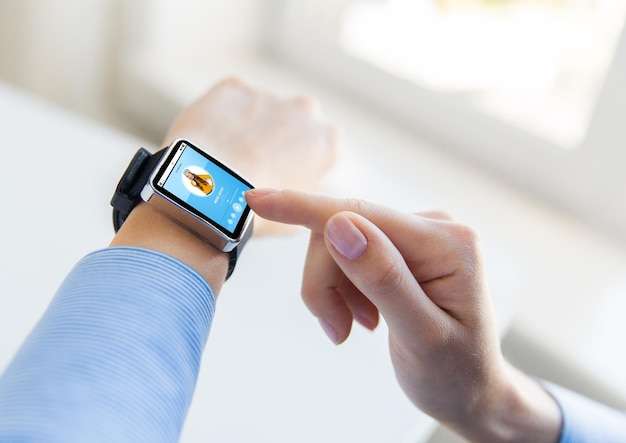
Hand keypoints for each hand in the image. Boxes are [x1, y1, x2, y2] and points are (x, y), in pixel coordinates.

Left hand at [163, 77, 338, 235]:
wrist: (211, 192)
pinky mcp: (234, 88)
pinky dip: (222, 116)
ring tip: (227, 158)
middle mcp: (305, 110)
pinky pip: (231, 101)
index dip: (301, 163)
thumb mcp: (298, 218)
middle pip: (295, 121)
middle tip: (256, 166)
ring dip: (250, 127)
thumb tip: (299, 188)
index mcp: (326, 141)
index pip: (321, 148)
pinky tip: (211, 142)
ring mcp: (268, 95)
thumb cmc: (256, 213)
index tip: (283, 177)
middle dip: (280, 136)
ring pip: (261, 110)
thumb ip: (308, 192)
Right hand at [246, 189, 561, 441]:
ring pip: (338, 244)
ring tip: (352, 328)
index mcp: (447, 242)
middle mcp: (432, 227)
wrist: (470, 389)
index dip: (303, 208)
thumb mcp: (422, 335)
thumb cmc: (456, 372)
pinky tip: (363, 317)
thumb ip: (383, 279)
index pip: (360, 214)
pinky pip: (347, 254)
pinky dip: (341, 289)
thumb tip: (339, 226)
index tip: (257, 201)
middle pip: (342, 232)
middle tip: (334, 329)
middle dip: (325, 281)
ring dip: (332, 290)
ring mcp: (416, 236)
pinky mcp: (400, 249)